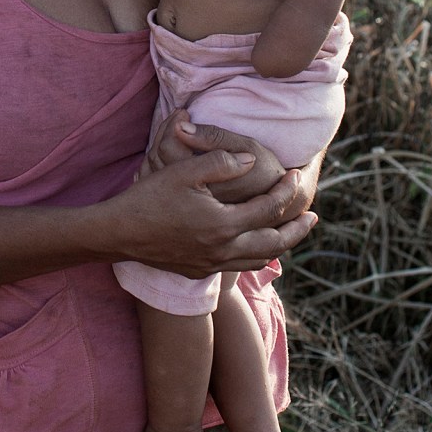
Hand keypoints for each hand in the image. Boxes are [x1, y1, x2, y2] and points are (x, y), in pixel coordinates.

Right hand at [112, 145, 316, 277]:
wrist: (119, 233)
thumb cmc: (150, 197)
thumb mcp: (185, 170)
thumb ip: (221, 162)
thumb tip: (251, 160)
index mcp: (223, 224)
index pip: (268, 208)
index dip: (286, 191)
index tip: (296, 177)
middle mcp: (223, 249)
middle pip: (274, 243)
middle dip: (296, 229)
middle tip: (312, 217)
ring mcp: (211, 264)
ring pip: (258, 260)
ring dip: (279, 246)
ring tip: (289, 233)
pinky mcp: (198, 271)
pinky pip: (238, 268)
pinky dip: (255, 257)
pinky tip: (253, 247)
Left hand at [145, 112, 289, 202]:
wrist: (279, 205)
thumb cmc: (264, 172)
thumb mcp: (247, 149)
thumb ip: (215, 138)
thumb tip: (181, 126)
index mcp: (203, 183)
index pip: (168, 149)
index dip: (171, 126)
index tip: (184, 113)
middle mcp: (188, 200)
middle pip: (156, 162)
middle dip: (163, 133)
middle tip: (178, 119)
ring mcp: (184, 208)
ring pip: (155, 174)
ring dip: (159, 147)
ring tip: (175, 132)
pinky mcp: (184, 211)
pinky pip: (160, 186)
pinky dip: (159, 165)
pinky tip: (172, 154)